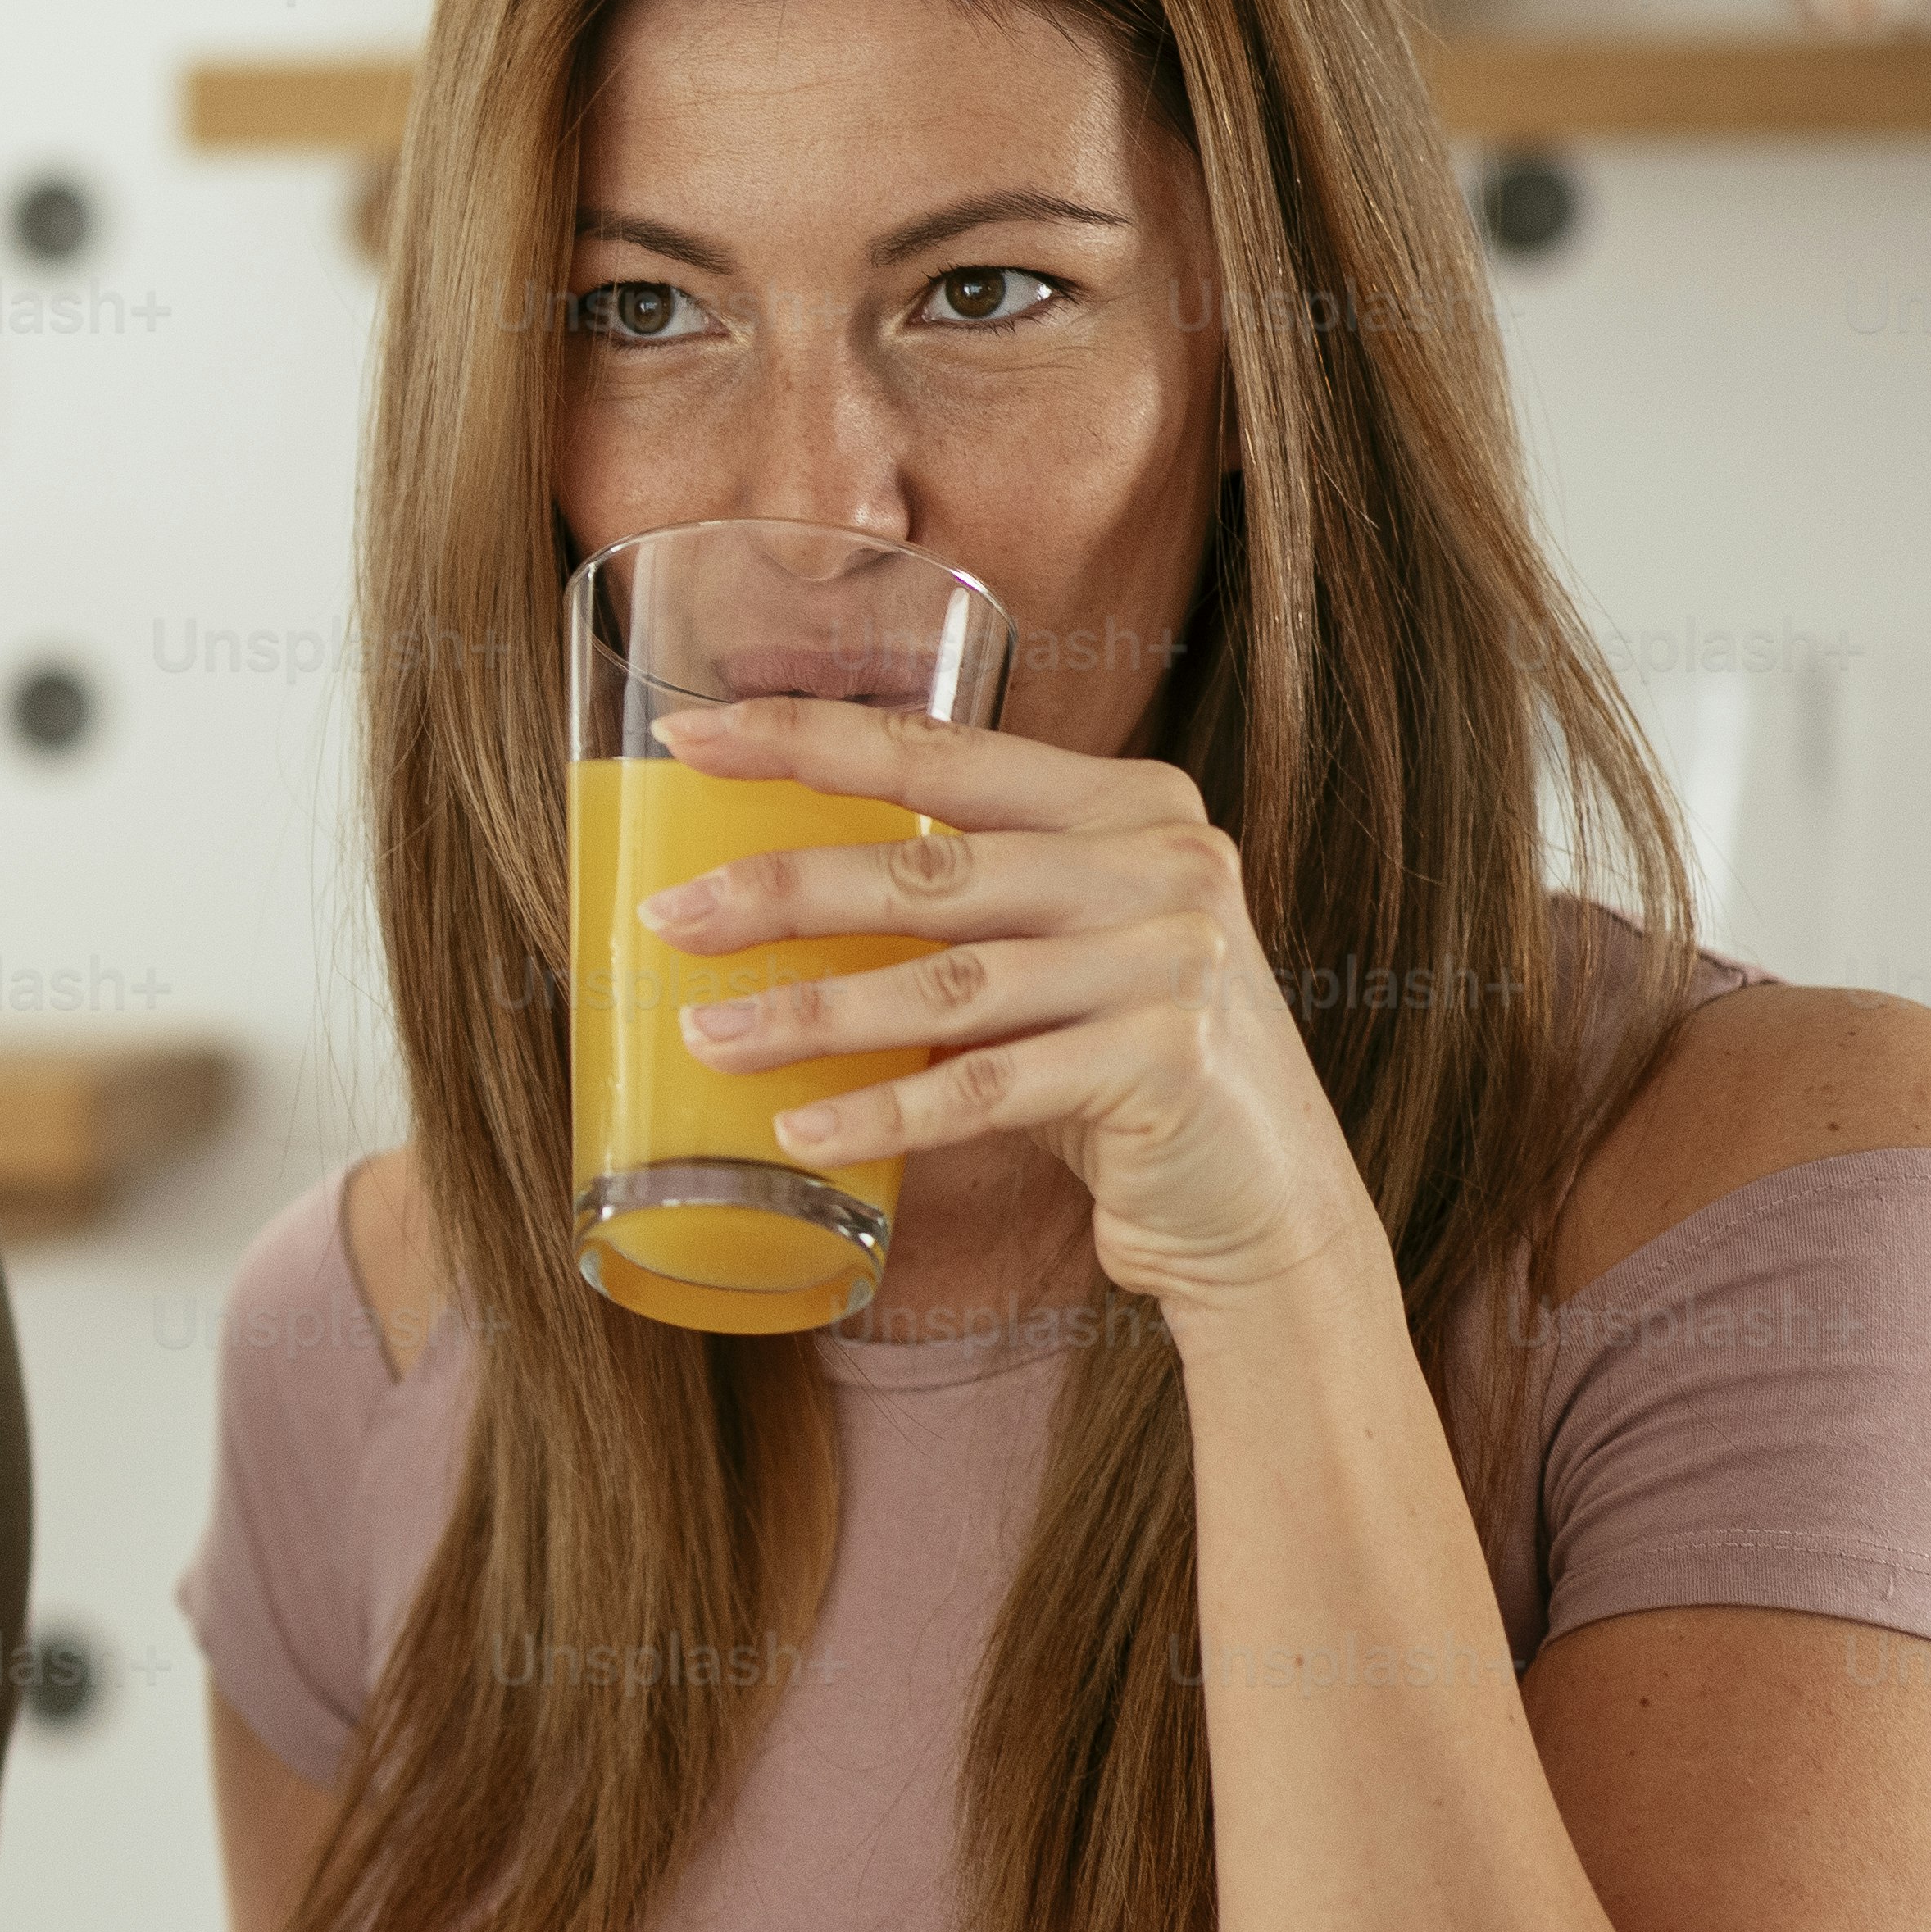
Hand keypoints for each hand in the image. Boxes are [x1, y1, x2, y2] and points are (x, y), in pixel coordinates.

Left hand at [640, 695, 1378, 1317]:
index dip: (806, 737)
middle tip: (668, 918)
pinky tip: (799, 1131)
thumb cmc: (1121, 1064)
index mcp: (1127, 803)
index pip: (941, 749)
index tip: (686, 733)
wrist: (1262, 1198)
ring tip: (703, 1035)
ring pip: (947, 981)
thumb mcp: (1057, 951)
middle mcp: (1161, 862)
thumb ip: (962, 899)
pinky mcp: (1168, 1065)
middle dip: (783, 887)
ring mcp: (1174, 961)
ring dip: (810, 1011)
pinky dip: (884, 1111)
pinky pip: (989, 1089)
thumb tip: (754, 885)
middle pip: (930, 865)